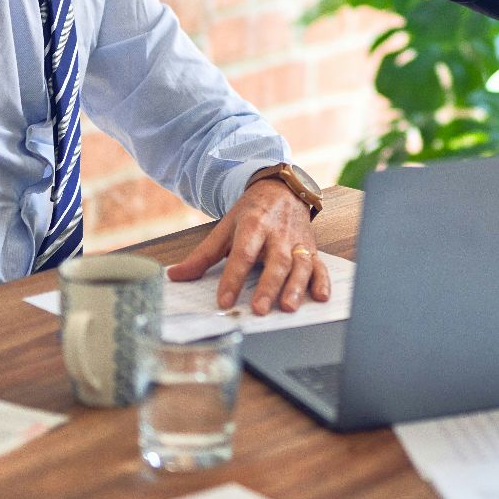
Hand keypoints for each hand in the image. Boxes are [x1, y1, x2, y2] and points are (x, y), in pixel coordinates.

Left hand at [165, 178, 327, 314]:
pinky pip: (320, 266)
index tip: (224, 301)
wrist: (282, 189)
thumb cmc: (253, 212)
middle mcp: (278, 234)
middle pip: (275, 261)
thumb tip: (175, 275)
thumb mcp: (225, 228)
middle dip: (268, 286)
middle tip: (259, 308)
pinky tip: (320, 297)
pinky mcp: (311, 249)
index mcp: (253, 225)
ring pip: (300, 265)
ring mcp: (297, 242)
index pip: (242, 254)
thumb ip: (203, 256)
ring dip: (296, 287)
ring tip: (287, 307)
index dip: (233, 278)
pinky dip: (322, 281)